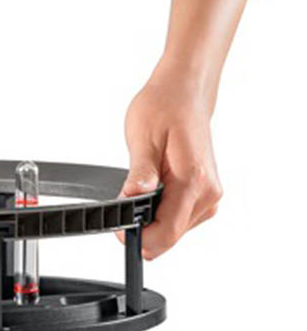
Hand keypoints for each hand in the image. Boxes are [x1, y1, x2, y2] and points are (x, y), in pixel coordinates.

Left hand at [120, 68, 222, 258]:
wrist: (184, 92)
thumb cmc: (164, 107)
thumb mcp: (142, 140)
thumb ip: (138, 177)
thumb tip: (131, 203)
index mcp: (193, 181)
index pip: (166, 234)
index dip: (138, 238)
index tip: (120, 226)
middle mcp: (207, 193)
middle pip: (168, 237)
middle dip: (143, 227)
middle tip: (130, 197)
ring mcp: (209, 197)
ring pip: (172, 232)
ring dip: (152, 218)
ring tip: (146, 186)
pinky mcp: (205, 197)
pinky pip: (177, 221)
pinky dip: (160, 212)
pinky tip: (157, 190)